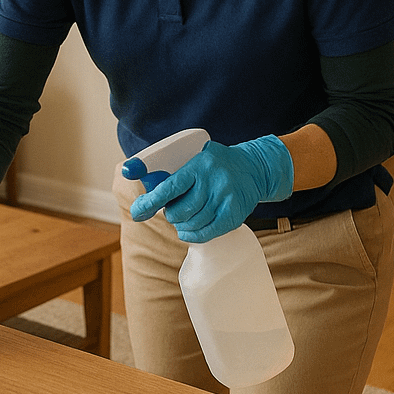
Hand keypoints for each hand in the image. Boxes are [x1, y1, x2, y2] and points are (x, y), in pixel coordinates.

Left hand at [125, 136, 293, 243]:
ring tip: (182, 220)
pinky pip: (207, 232)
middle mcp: (212, 181)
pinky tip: (188, 232)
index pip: (170, 187)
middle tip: (171, 211)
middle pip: (181, 211)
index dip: (151, 202)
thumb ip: (174, 173)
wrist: (255, 167)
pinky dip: (193, 235)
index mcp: (198, 166)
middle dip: (171, 215)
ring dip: (181, 226)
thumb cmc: (217, 164)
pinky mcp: (234, 213)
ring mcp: (225, 198)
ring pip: (193, 223)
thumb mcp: (196, 158)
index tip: (138, 211)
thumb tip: (142, 185)